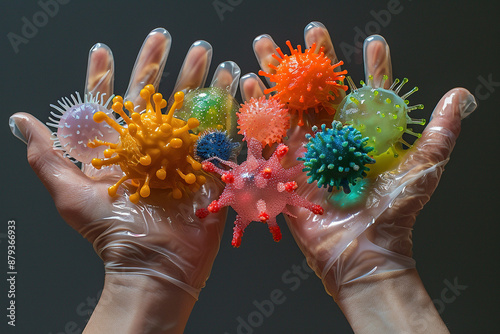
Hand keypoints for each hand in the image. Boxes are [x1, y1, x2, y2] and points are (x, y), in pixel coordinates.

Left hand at [9, 28, 239, 332]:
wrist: (156, 266)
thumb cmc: (112, 235)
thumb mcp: (71, 195)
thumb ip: (46, 156)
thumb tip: (20, 120)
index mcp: (120, 152)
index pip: (110, 105)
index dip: (104, 76)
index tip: (102, 50)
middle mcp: (151, 148)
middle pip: (154, 99)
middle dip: (159, 66)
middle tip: (163, 37)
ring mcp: (183, 156)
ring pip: (189, 109)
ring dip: (198, 79)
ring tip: (205, 53)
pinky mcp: (210, 168)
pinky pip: (220, 133)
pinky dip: (228, 107)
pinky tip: (233, 82)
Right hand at [240, 22, 475, 332]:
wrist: (362, 252)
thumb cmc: (394, 213)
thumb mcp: (422, 169)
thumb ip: (439, 132)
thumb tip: (460, 95)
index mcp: (363, 135)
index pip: (367, 92)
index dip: (372, 68)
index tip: (374, 43)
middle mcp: (333, 139)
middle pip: (321, 92)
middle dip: (313, 61)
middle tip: (308, 32)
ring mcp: (306, 152)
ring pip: (290, 106)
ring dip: (277, 76)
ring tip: (266, 47)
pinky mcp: (284, 169)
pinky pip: (268, 136)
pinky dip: (256, 109)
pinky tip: (248, 85)